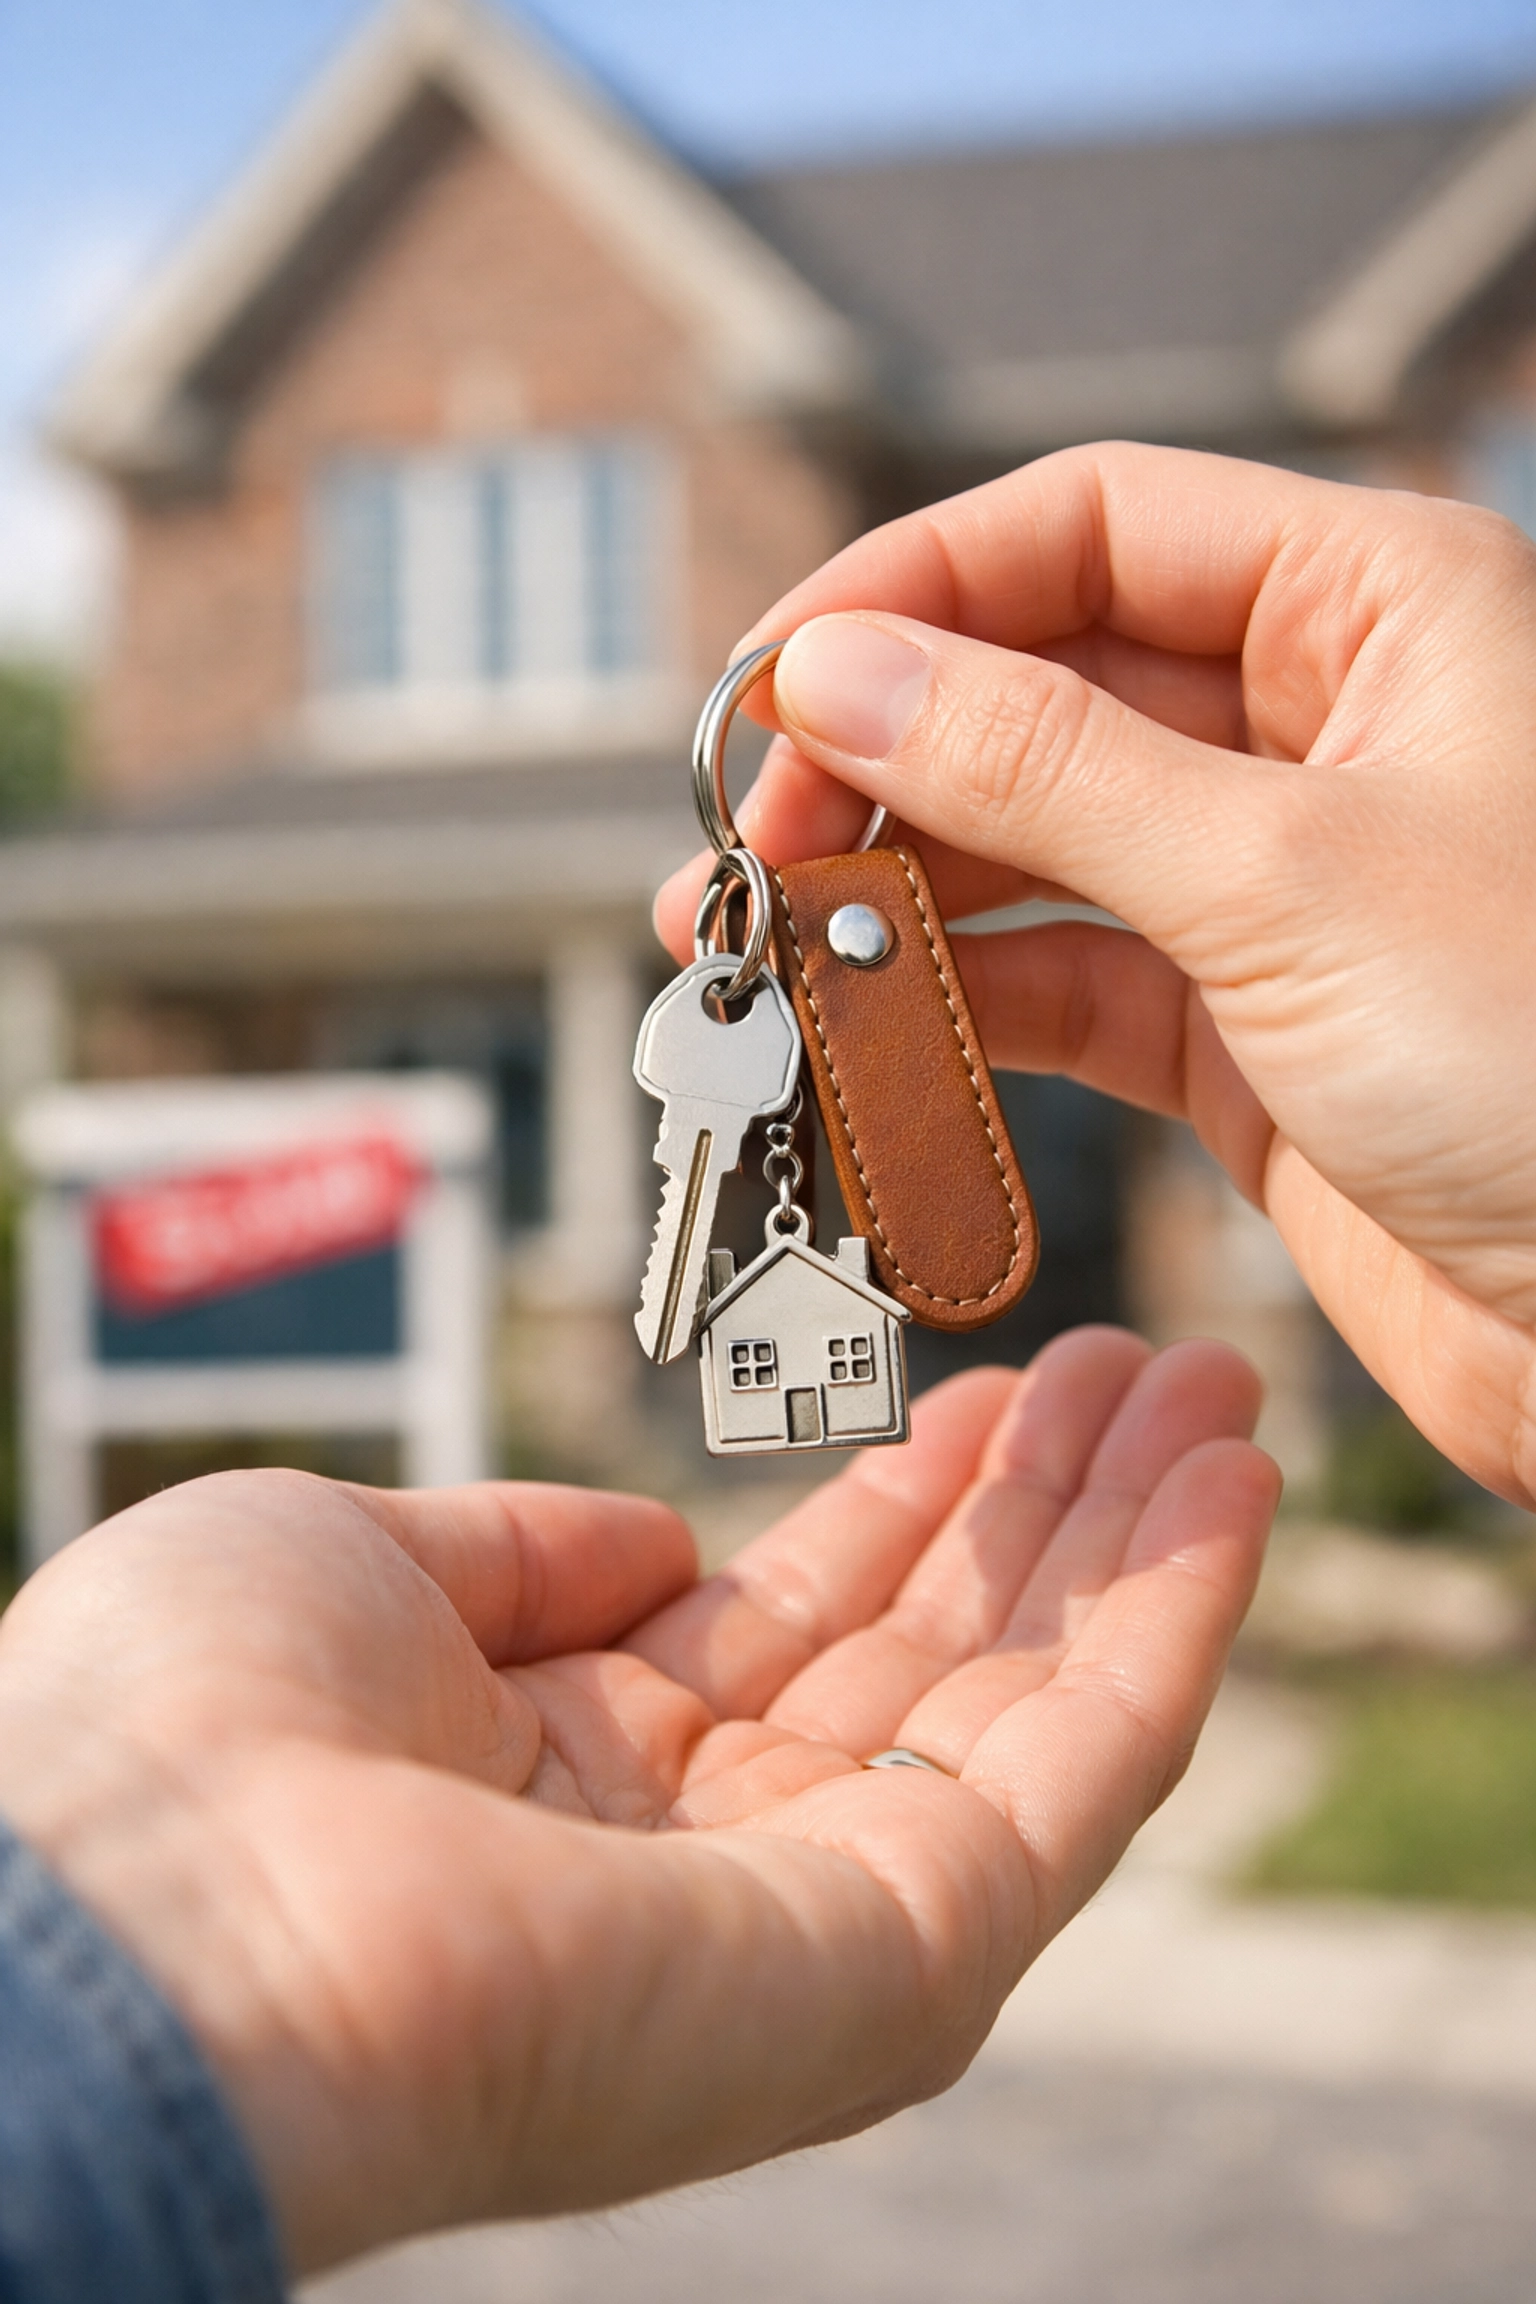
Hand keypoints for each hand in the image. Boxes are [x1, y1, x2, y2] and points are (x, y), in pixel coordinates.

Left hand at [0, 1331, 1272, 2272]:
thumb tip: (669, 1543)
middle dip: (1043, 1505)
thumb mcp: (352, 1562)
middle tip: (1144, 1361)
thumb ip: (527, 1552)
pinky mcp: (903, 1967)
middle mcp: (702, 1861)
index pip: (789, 1625)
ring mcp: (813, 1925)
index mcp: (567, 1772)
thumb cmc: (176, 1728)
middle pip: (930, 1657)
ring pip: (1029, 1707)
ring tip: (1219, 1393)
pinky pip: (1079, 1781)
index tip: (985, 1397)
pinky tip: (1229, 1497)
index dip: (897, 1502)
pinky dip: (1174, 1627)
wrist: (141, 1907)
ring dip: (1137, 1542)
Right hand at [656, 444, 1535, 1505]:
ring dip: (894, 888)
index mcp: (1377, 610)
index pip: (1095, 525)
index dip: (919, 586)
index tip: (776, 679)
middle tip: (745, 833)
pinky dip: (958, 1005)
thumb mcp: (1282, 878)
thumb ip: (1044, 769)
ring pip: (1036, 845)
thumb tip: (842, 672)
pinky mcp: (1245, 1034)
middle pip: (1043, 684)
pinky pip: (1065, 985)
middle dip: (883, 753)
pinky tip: (859, 1021)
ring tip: (752, 934)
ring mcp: (1275, 886)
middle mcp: (1321, 728)